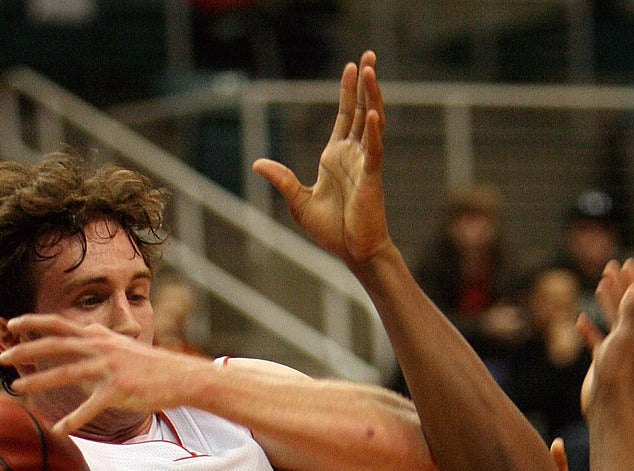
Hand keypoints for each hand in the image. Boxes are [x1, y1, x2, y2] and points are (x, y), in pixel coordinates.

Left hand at [0, 313, 203, 433]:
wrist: (180, 376)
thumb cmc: (149, 364)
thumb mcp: (120, 345)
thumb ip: (97, 342)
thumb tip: (77, 342)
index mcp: (99, 336)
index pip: (59, 324)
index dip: (33, 322)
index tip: (11, 323)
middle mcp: (100, 348)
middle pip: (55, 345)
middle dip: (25, 349)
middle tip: (1, 357)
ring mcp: (108, 368)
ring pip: (65, 373)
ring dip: (37, 380)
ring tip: (16, 387)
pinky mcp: (118, 390)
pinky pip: (89, 407)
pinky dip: (72, 420)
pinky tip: (58, 430)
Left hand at [252, 51, 392, 268]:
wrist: (353, 252)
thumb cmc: (332, 231)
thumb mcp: (299, 203)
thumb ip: (283, 180)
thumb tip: (258, 163)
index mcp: (336, 157)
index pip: (345, 116)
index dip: (348, 92)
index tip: (350, 68)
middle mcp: (353, 155)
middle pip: (361, 110)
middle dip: (364, 83)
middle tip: (368, 56)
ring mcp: (365, 164)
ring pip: (372, 123)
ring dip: (372, 97)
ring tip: (370, 70)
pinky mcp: (372, 179)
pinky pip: (375, 151)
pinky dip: (375, 132)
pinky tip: (374, 113)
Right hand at [578, 258, 633, 413]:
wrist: (605, 404)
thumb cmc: (617, 373)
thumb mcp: (623, 339)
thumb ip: (629, 314)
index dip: (633, 281)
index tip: (626, 263)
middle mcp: (633, 339)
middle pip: (627, 306)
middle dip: (620, 285)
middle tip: (611, 266)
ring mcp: (618, 350)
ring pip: (613, 319)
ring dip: (607, 301)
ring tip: (600, 284)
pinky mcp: (604, 360)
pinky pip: (597, 339)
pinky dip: (590, 328)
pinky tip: (580, 320)